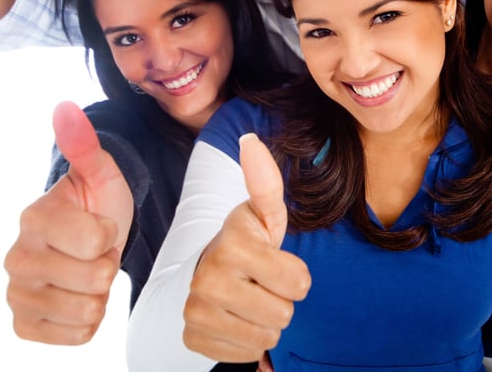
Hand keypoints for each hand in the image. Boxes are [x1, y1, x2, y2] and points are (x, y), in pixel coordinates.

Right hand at [4, 101, 133, 344]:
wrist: (91, 241)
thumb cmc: (98, 205)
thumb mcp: (101, 174)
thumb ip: (85, 145)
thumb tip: (65, 108)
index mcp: (34, 218)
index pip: (97, 239)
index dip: (111, 234)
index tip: (100, 226)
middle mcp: (17, 258)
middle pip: (96, 276)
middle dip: (107, 264)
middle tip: (96, 253)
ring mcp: (18, 293)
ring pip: (88, 310)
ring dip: (99, 293)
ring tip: (88, 272)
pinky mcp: (24, 324)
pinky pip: (76, 336)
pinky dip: (88, 320)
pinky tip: (79, 296)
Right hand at [182, 134, 309, 362]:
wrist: (203, 271)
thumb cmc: (247, 242)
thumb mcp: (263, 214)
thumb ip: (265, 183)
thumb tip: (250, 140)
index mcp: (233, 245)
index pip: (298, 283)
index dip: (296, 276)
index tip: (276, 261)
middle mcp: (209, 278)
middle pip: (282, 315)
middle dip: (280, 301)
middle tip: (262, 283)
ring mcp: (196, 310)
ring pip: (264, 339)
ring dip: (265, 323)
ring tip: (250, 300)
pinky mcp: (192, 337)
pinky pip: (243, 355)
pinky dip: (245, 341)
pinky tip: (235, 318)